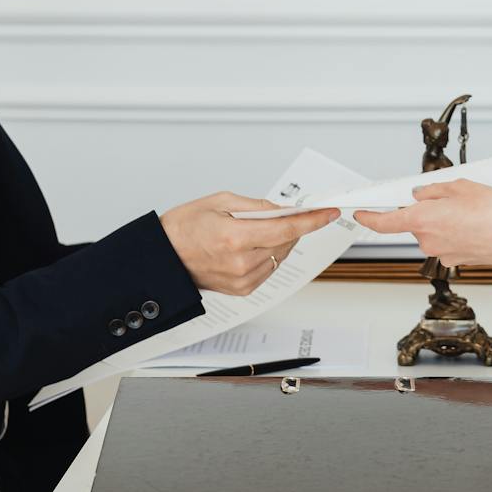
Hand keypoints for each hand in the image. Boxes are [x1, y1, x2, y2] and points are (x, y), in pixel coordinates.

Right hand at [160, 193, 339, 295]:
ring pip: (280, 256)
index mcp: (235, 237)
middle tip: (282, 212)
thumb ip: (256, 206)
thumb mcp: (219, 201)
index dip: (312, 219)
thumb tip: (282, 209)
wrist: (163, 258)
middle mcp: (242, 263)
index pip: (286, 228)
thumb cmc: (183, 228)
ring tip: (255, 229)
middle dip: (291, 226)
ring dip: (279, 241)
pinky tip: (251, 245)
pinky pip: (269, 268)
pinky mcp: (243, 290)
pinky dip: (268, 254)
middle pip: (286, 242)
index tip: (328, 212)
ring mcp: (243, 280)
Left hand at [355, 180, 491, 274]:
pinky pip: (446, 241)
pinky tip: (474, 224)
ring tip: (469, 211)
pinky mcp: (455, 260)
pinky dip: (455, 232)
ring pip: (432, 231)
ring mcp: (441, 253)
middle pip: (414, 222)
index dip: (369, 217)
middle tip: (450, 197)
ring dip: (443, 220)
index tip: (361, 212)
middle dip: (426, 209)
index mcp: (423, 219)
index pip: (384, 222)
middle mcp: (428, 240)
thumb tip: (422, 193)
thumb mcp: (462, 186)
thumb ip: (435, 189)